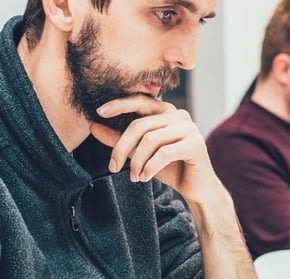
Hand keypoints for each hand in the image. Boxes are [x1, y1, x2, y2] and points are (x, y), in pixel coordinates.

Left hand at [92, 95, 221, 203]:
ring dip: (137, 162)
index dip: (119, 104)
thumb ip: (119, 139)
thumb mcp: (140, 153)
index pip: (140, 101)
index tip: (98, 112)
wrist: (196, 188)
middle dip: (122, 147)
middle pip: (141, 125)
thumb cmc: (170, 168)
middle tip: (113, 166)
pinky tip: (144, 177)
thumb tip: (93, 126)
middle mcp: (179, 115)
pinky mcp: (195, 144)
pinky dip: (150, 167)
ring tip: (134, 176)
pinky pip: (164, 153)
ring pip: (150, 140)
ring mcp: (189, 128)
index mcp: (166, 111)